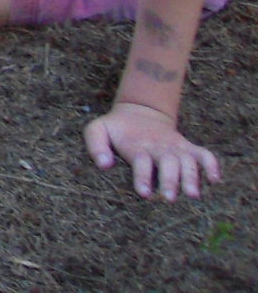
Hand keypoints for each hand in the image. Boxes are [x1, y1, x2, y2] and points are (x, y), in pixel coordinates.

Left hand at [85, 101, 220, 199]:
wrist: (139, 112)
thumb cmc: (116, 129)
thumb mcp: (98, 130)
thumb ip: (95, 145)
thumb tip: (103, 166)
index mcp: (136, 146)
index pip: (140, 161)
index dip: (142, 177)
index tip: (144, 193)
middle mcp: (158, 148)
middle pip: (167, 162)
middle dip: (169, 180)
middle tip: (170, 198)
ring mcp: (175, 147)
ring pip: (187, 161)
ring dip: (192, 177)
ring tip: (193, 195)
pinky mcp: (188, 148)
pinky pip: (204, 154)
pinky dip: (211, 165)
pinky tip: (215, 180)